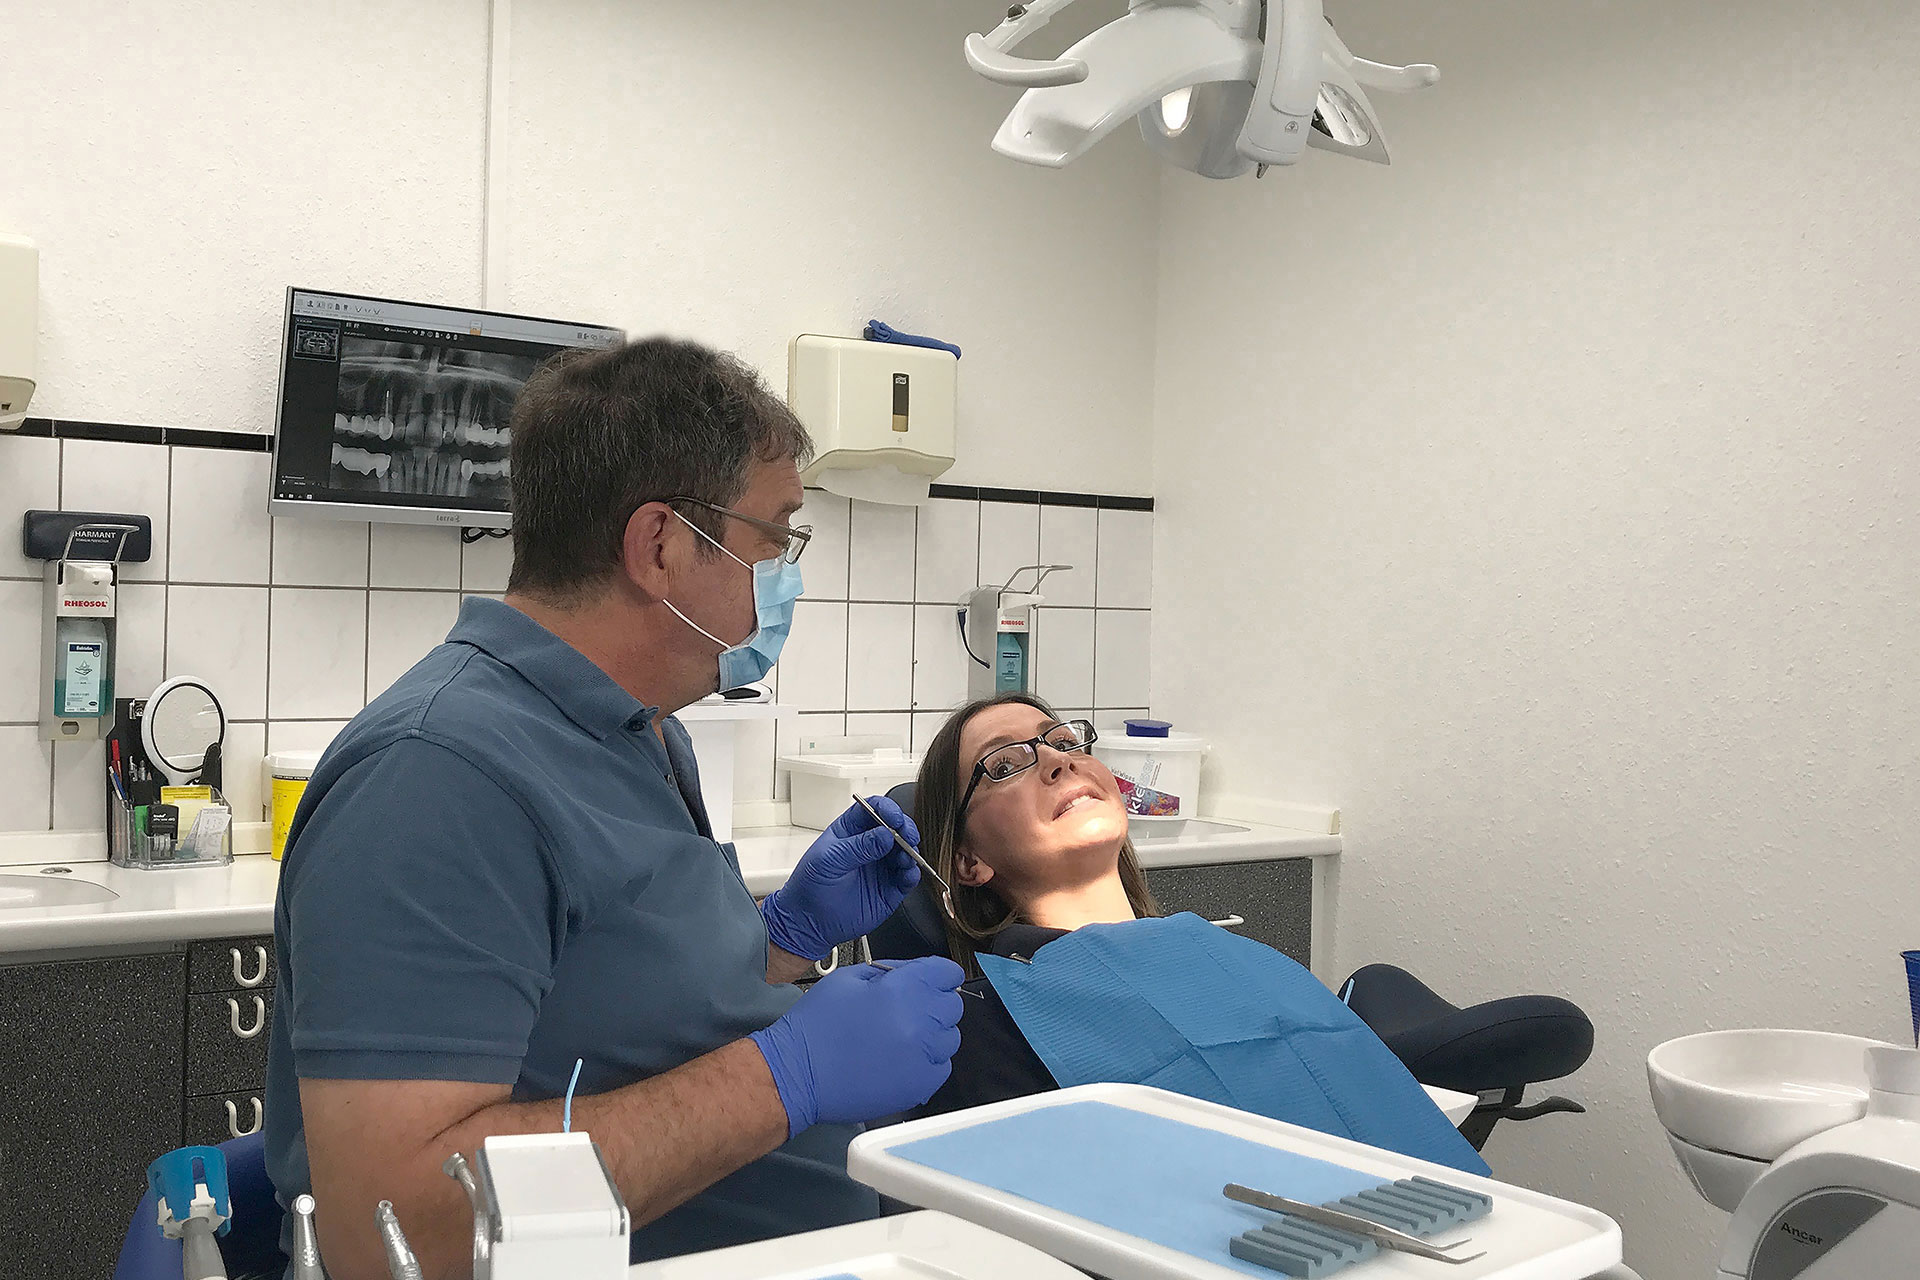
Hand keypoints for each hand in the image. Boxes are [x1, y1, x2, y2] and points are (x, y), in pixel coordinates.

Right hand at [748, 957, 965, 1135]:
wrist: (799, 1072)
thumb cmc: (818, 1025)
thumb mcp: (849, 977)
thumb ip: (891, 970)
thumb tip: (915, 973)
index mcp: (904, 989)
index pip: (948, 973)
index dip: (936, 976)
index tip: (926, 983)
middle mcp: (921, 1022)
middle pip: (952, 1006)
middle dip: (932, 1004)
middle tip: (904, 1012)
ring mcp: (924, 1057)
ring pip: (949, 1038)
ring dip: (931, 1035)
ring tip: (898, 1039)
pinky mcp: (921, 1085)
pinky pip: (941, 1067)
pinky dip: (927, 1063)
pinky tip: (899, 1061)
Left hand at [759, 797, 920, 961]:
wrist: (809, 922)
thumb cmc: (810, 886)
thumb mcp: (830, 860)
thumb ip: (858, 847)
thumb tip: (885, 834)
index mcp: (851, 831)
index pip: (874, 810)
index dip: (887, 809)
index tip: (894, 817)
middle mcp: (870, 846)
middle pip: (896, 828)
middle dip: (905, 828)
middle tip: (908, 835)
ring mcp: (881, 867)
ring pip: (906, 851)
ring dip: (911, 851)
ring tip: (907, 857)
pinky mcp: (890, 889)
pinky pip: (908, 877)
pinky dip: (912, 874)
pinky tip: (908, 874)